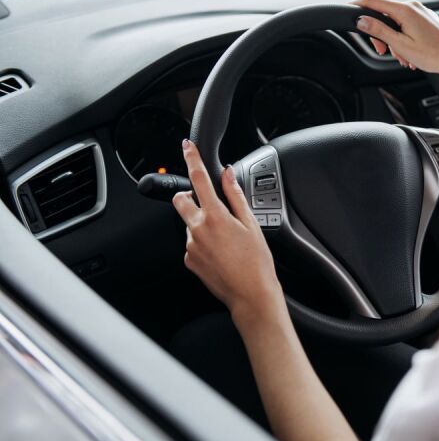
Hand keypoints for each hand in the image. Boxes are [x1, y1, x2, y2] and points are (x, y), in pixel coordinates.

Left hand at [172, 139, 283, 325]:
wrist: (250, 294)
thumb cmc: (256, 261)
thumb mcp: (251, 223)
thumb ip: (236, 196)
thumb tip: (228, 174)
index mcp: (215, 216)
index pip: (198, 179)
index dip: (191, 159)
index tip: (187, 146)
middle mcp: (197, 229)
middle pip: (181, 200)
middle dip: (189, 196)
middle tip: (208, 204)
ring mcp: (190, 246)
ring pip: (189, 224)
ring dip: (201, 224)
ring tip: (226, 241)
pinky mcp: (188, 261)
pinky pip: (191, 243)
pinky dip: (202, 243)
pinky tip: (221, 254)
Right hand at [351, 0, 438, 74]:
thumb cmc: (435, 55)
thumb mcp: (401, 45)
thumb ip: (379, 31)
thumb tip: (362, 20)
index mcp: (404, 10)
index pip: (372, 1)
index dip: (356, 5)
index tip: (346, 10)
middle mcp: (412, 7)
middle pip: (383, 14)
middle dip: (379, 34)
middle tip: (383, 51)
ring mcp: (420, 13)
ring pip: (395, 23)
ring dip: (393, 41)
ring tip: (403, 58)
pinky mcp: (425, 20)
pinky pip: (406, 26)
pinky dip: (403, 40)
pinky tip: (410, 55)